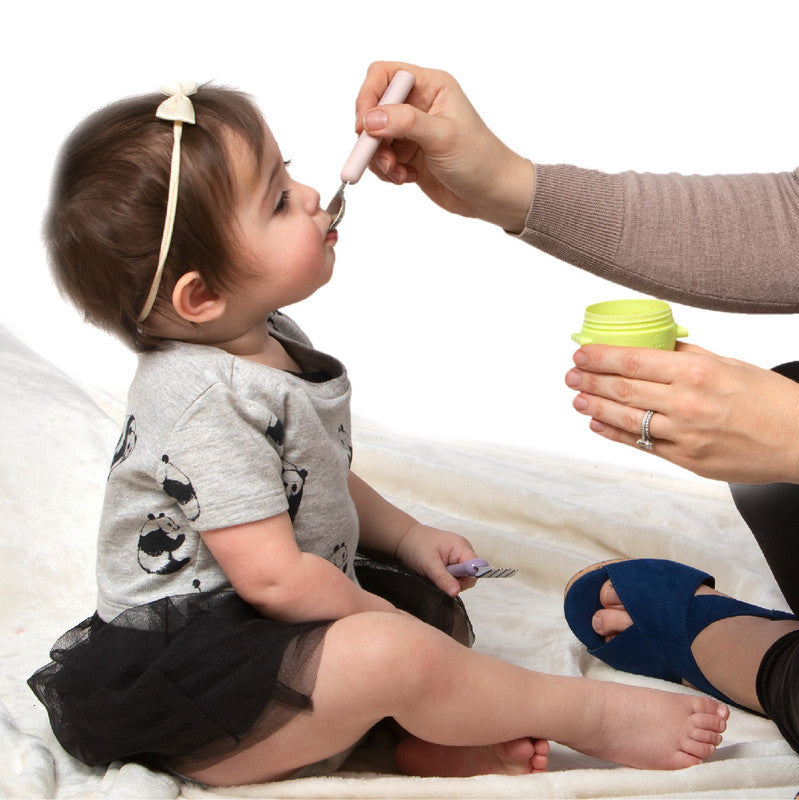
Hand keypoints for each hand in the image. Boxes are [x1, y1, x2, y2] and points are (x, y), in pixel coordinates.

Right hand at [353, 61, 534, 230]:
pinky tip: (406, 178)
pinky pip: (381, 158)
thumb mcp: (442, 137)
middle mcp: (419, 104)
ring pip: (374, 138)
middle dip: (372, 138)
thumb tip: (370, 119)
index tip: (364, 127)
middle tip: (383, 160)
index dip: (368, 97)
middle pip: (373, 109)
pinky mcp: (408, 154)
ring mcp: (411, 131)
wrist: (492, 195)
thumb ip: (405, 123)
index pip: (384, 75)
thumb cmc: (479, 159)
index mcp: (431, 86)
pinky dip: (386, 171)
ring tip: (398, 174)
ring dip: (379, 159)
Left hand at [395, 523, 477, 596]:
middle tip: (439, 578)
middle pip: (471, 575)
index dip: (467, 578)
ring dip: (450, 581)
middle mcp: (463, 551)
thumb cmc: (416, 545)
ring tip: (436, 575)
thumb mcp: (429, 564)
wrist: (405, 539)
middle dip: (457, 582)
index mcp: (461, 546)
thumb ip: (443, 578)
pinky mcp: (452, 563)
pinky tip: (436, 575)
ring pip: (463, 577)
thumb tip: (456, 592)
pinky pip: (456, 576)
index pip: (477, 567)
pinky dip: (447, 579)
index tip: (453, 582)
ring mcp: (458, 557)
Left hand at [564, 343, 798, 483]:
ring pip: (627, 418)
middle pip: (623, 389)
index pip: (634, 361)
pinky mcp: (686, 460)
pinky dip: (615, 434)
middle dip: (590, 381)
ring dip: (595, 408)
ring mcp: (684, 435)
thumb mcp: (729, 364)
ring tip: (577, 399)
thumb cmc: (771, 399)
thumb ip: (687, 356)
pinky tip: (598, 424)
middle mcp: (686, 403)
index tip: (581, 353)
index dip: (600, 357)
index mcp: (696, 373)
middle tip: (570, 375)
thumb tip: (655, 346)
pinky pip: (641, 445)